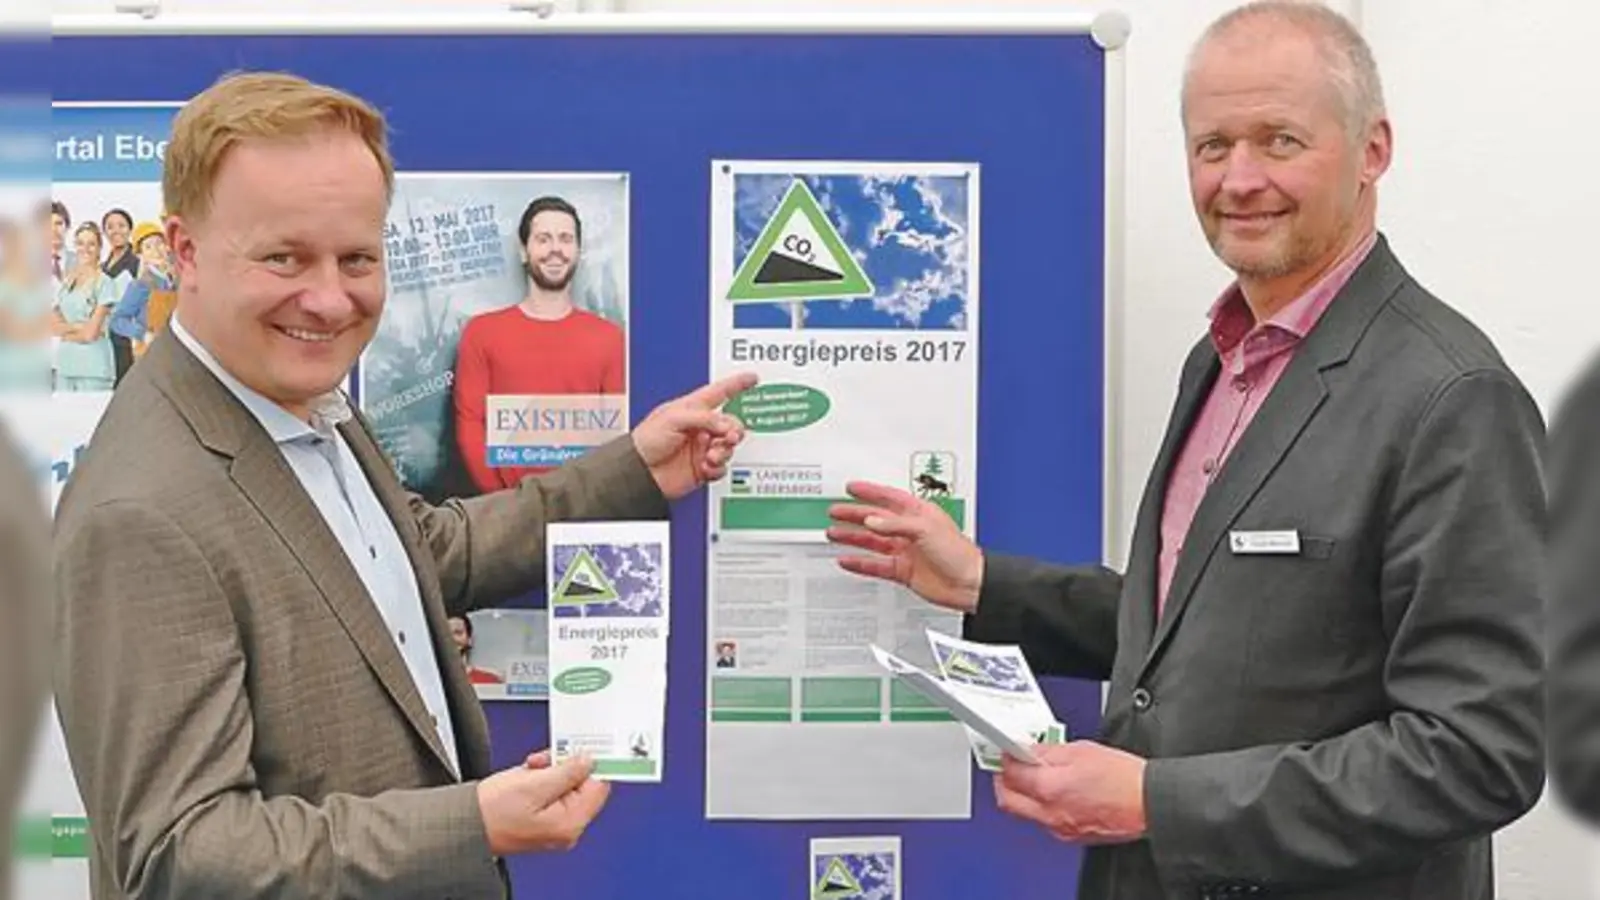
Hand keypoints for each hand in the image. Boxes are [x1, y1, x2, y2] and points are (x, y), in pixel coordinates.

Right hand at [477, 751, 611, 855]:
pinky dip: (541, 779)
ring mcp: (554, 825)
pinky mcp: (542, 819)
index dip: (591, 763)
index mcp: (570, 823)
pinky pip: (552, 791)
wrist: (464, 825)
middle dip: (564, 766)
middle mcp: (566, 828)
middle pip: (583, 784)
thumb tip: (589, 760)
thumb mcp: (534, 783)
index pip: (599, 785)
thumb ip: (568, 771)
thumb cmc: (491, 813)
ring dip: (550, 770)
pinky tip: (526, 777)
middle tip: (544, 761)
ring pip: (566, 784)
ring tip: (530, 770)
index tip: (583, 748)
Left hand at [631, 372, 757, 500]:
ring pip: (729, 446)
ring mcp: (702, 448)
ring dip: (724, 451)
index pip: (719, 392)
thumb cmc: (646, 441)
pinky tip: (706, 466)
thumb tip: (727, 425)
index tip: (752, 378)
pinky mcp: (703, 468)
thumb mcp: (674, 418)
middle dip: (734, 430)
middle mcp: (700, 427)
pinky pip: (722, 467)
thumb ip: (705, 418)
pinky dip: (717, 467)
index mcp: (692, 409)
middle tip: (728, 437)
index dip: (736, 384)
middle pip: (731, 424)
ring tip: (711, 455)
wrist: (639, 472)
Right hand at [825, 480, 984, 612]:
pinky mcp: (903, 570)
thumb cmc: (959, 553)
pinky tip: (847, 560)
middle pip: (876, 519)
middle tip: (835, 511)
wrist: (969, 584)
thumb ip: (896, 525)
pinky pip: (876, 564)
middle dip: (854, 514)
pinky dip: (860, 563)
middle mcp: (910, 531)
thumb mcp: (926, 529)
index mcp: (919, 514)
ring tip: (834, 533)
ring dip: (853, 537)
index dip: (870, 492)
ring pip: (873, 541)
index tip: (852, 488)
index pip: (889, 498)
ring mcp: (906, 551)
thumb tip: (871, 521)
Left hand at [994, 742, 1147, 844]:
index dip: (1006, 759)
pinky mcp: (1073, 836)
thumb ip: (1048, 752)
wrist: (1149, 803)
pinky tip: (1056, 791)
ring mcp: (1061, 828)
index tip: (1008, 751)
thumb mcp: (1081, 750)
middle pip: (1009, 801)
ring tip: (1035, 776)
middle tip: (1009, 766)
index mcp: (1050, 789)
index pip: (1010, 775)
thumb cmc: (1124, 778)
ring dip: (1024, 795)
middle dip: (1004, 782)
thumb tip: (1029, 751)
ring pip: (1027, 813)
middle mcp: (1051, 814)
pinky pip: (1047, 821)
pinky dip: (1044, 806)